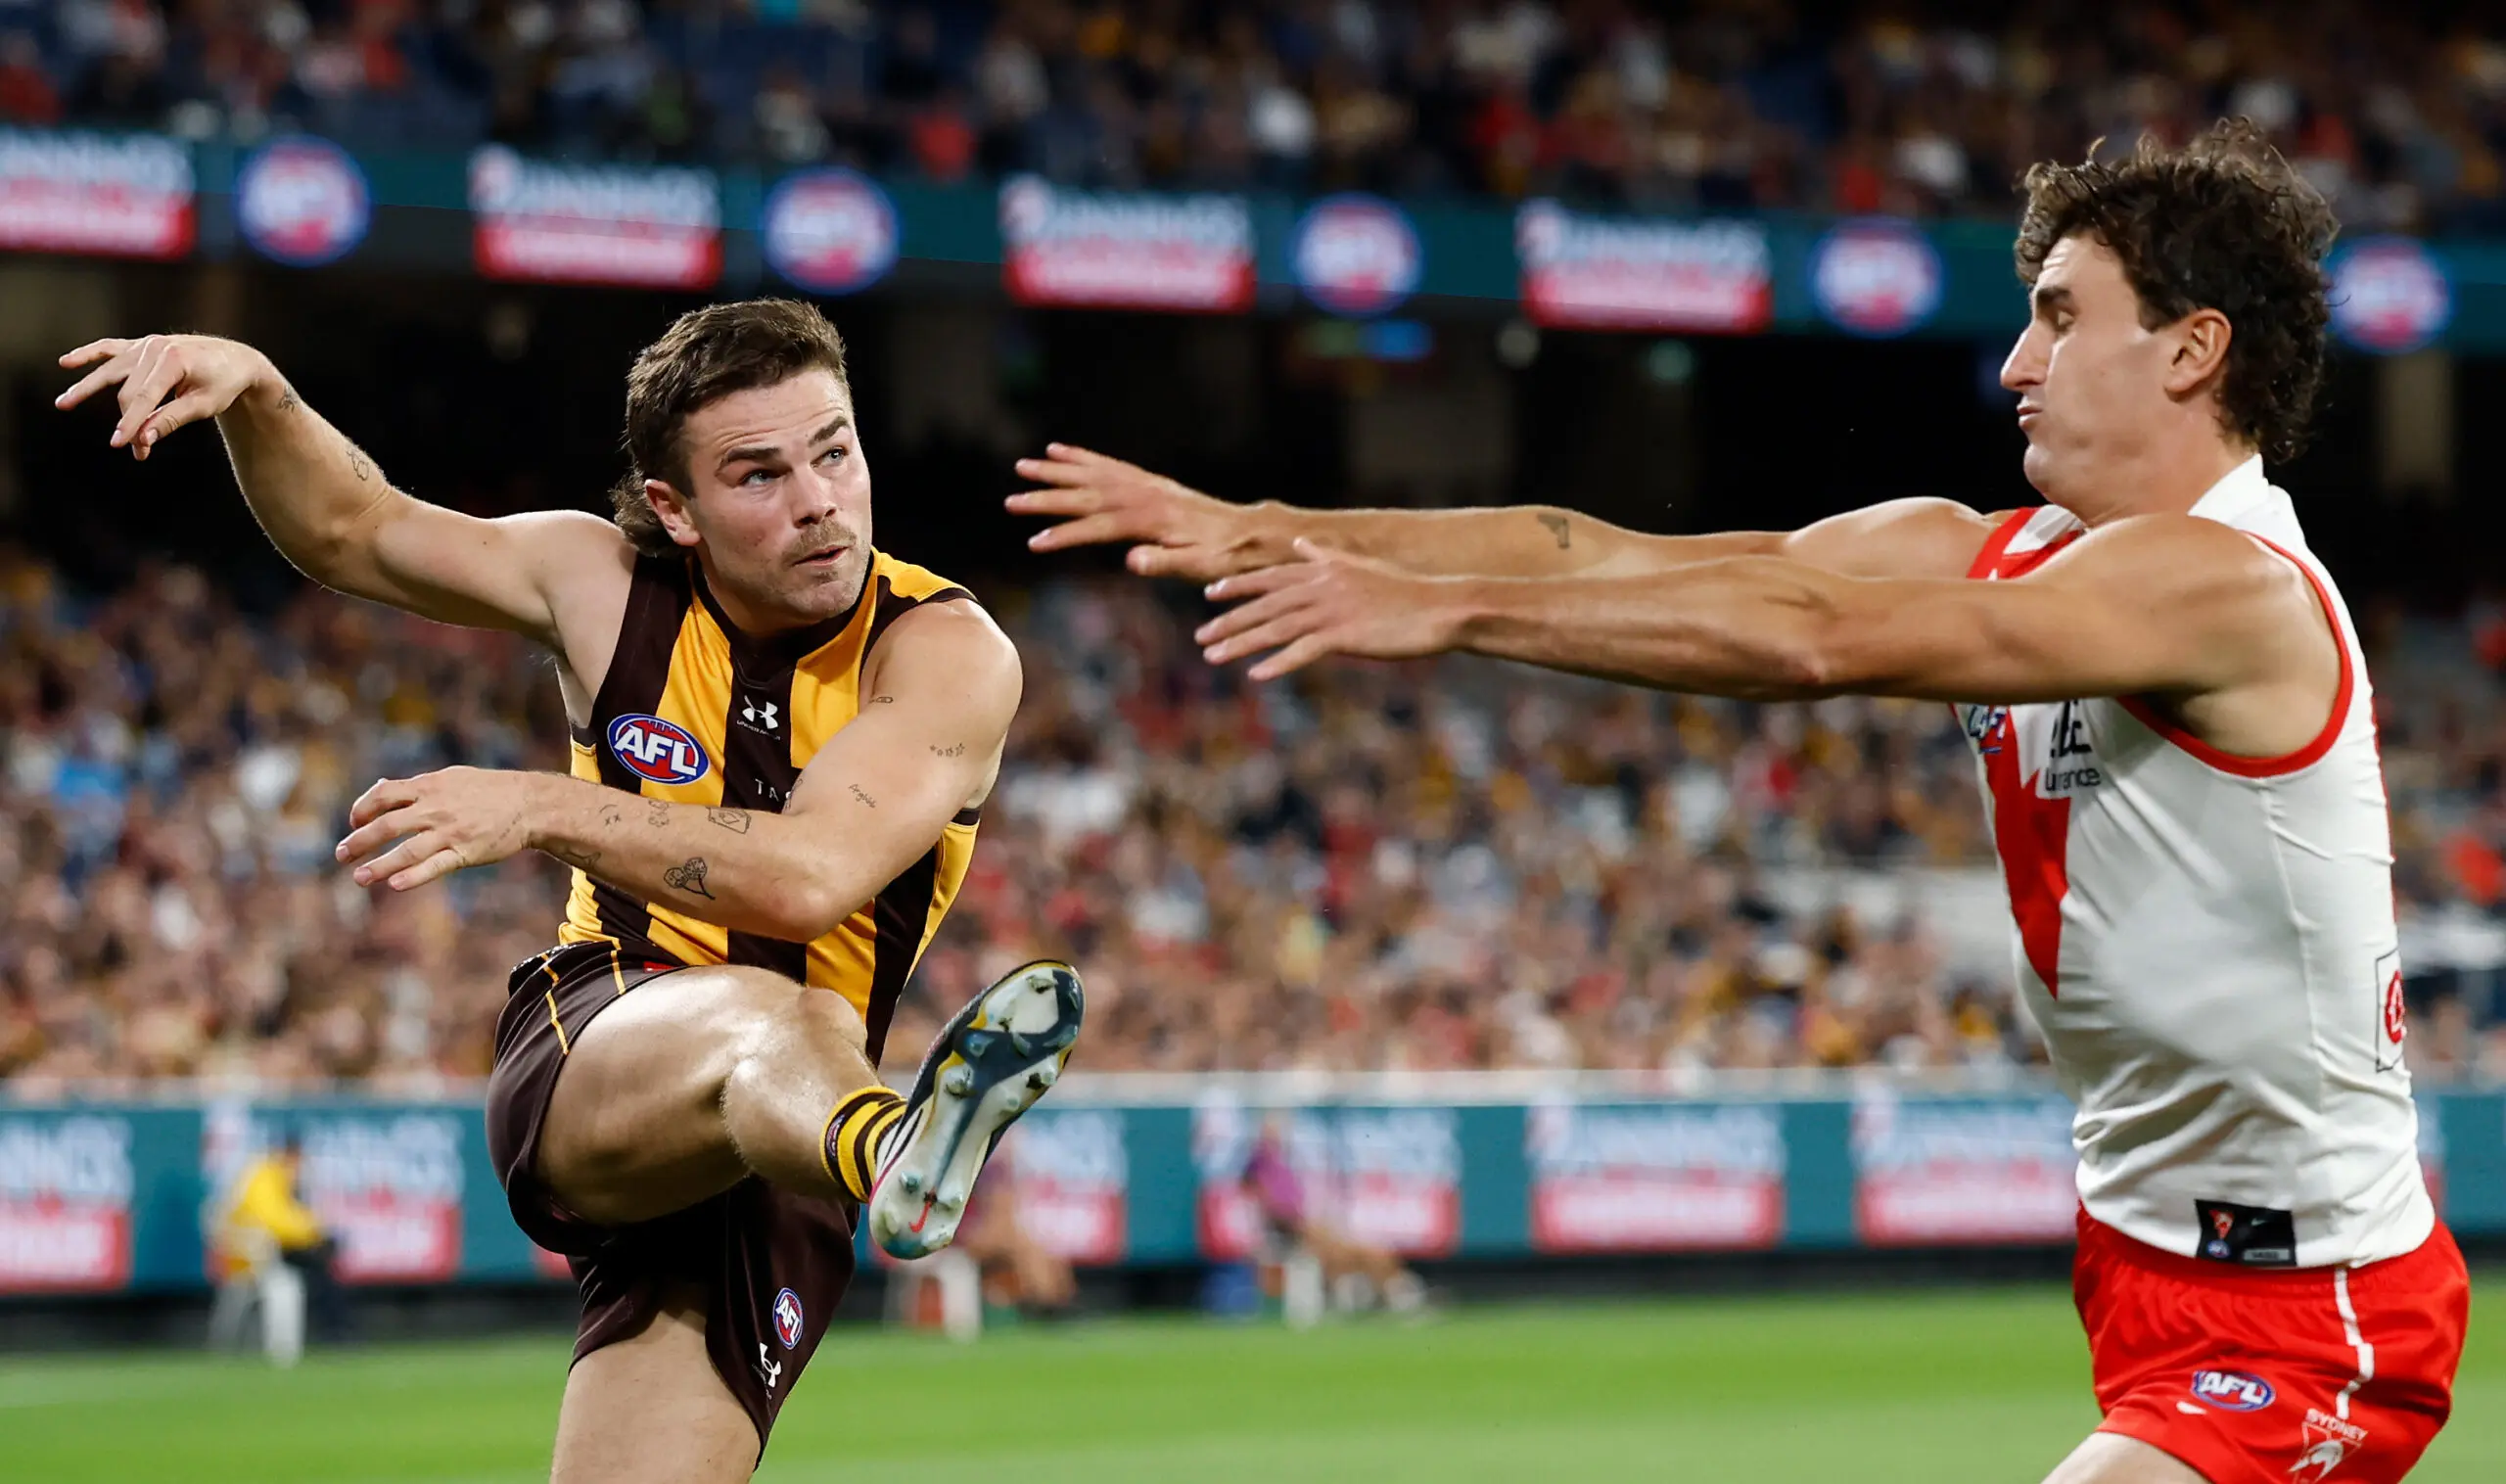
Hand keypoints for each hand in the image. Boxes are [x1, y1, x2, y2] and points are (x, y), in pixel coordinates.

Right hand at [54, 334, 276, 460]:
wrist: (235, 360)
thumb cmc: (223, 384)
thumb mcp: (203, 406)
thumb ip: (171, 420)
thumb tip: (143, 439)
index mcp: (173, 360)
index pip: (144, 397)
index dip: (130, 423)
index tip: (120, 444)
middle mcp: (155, 348)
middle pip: (129, 391)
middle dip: (129, 423)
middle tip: (137, 452)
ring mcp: (146, 345)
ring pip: (111, 371)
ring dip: (87, 388)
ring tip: (63, 404)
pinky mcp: (141, 346)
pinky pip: (109, 349)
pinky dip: (88, 354)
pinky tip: (66, 362)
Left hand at [335, 767, 545, 890]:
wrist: (529, 804)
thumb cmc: (489, 790)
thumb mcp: (451, 778)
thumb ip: (416, 786)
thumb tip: (381, 787)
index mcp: (430, 787)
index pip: (383, 795)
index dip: (363, 809)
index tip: (354, 823)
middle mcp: (436, 809)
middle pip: (387, 825)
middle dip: (359, 842)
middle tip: (341, 855)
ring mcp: (451, 832)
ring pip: (407, 851)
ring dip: (379, 866)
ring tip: (359, 878)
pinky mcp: (466, 852)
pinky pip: (436, 866)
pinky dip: (414, 876)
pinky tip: (395, 885)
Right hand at [1007, 443, 1285, 580]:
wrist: (1250, 534)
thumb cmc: (1225, 558)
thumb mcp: (1199, 568)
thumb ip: (1164, 563)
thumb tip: (1131, 561)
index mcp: (1152, 520)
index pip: (1098, 526)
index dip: (1065, 534)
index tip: (1035, 543)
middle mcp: (1145, 495)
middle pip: (1087, 494)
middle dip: (1047, 497)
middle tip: (1011, 502)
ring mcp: (1147, 485)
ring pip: (1094, 474)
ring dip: (1057, 470)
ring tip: (1023, 466)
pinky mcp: (1151, 483)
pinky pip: (1110, 465)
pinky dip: (1082, 457)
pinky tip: (1060, 451)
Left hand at [1197, 539, 1472, 680]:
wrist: (1440, 608)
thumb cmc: (1405, 592)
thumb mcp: (1360, 566)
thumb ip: (1325, 556)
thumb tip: (1301, 542)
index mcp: (1324, 569)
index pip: (1271, 577)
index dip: (1238, 586)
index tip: (1209, 595)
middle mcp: (1322, 586)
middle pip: (1265, 604)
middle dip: (1230, 620)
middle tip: (1201, 636)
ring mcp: (1332, 610)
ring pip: (1276, 627)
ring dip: (1242, 643)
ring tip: (1212, 657)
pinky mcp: (1346, 635)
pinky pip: (1304, 651)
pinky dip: (1278, 663)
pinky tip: (1256, 675)